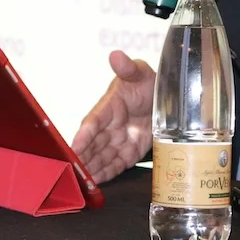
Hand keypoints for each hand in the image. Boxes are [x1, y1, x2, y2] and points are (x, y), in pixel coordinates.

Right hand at [70, 50, 155, 183]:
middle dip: (84, 158)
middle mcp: (109, 126)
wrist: (164, 99)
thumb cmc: (147, 82)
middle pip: (93, 144)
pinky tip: (96, 184)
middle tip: (74, 172)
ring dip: (92, 169)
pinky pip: (115, 165)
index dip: (84, 134)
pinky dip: (106, 174)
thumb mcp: (140, 72)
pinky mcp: (128, 152)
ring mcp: (118, 140)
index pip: (93, 121)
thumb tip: (115, 55)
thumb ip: (128, 67)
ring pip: (101, 157)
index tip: (75, 145)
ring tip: (82, 182)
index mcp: (109, 106)